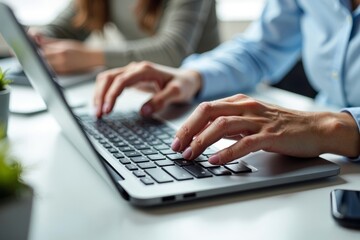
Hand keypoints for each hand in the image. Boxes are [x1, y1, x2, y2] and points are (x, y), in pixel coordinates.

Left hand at [36, 37, 103, 73]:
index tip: (30, 48)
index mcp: (61, 50)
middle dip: (37, 57)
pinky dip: (48, 69)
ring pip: (46, 67)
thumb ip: (50, 42)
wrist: (93, 59)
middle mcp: (61, 60)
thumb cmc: (80, 50)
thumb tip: (36, 39)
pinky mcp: (65, 74)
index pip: (42, 50)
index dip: (34, 49)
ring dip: (41, 64)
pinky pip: (52, 72)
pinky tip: (47, 67)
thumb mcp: (65, 43)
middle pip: (42, 60)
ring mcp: (63, 68)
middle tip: (32, 55)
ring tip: (39, 61)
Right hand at [94, 61, 201, 117]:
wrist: (187, 79)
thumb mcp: (176, 93)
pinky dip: (103, 93)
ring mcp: (131, 72)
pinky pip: (111, 82)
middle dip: (100, 95)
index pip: (121, 80)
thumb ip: (161, 101)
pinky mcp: (130, 78)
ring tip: (96, 112)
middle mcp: (136, 68)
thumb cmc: (182, 84)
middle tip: (98, 114)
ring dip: (99, 94)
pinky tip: (102, 105)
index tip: (107, 110)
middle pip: (109, 77)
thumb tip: (143, 112)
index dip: (112, 95)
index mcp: (145, 70)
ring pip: (107, 79)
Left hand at [171, 94, 359, 164]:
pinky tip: (215, 161)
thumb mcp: (251, 120)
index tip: (177, 140)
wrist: (315, 127)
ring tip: (190, 155)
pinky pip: (244, 143)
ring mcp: (258, 120)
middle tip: (177, 148)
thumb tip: (206, 135)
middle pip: (208, 112)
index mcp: (239, 102)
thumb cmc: (281, 125)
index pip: (205, 109)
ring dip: (202, 141)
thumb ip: (230, 125)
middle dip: (188, 130)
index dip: (188, 124)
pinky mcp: (270, 135)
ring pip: (222, 126)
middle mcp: (246, 107)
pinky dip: (227, 152)